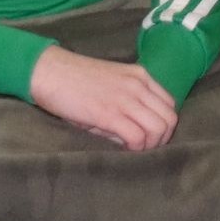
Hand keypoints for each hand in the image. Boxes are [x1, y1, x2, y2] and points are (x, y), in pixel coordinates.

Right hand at [28, 46, 177, 151]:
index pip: (170, 104)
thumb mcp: (111, 85)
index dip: (164, 124)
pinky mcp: (109, 114)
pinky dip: (135, 148)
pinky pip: (137, 137)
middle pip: (169, 119)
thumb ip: (128, 104)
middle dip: (162, 138)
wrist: (49, 72)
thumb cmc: (76, 81)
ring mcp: (125, 99)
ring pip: (158, 129)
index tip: (150, 134)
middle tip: (145, 147)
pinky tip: (123, 148)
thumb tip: (136, 132)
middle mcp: (139, 86)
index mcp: (141, 77)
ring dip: (150, 145)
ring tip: (134, 149)